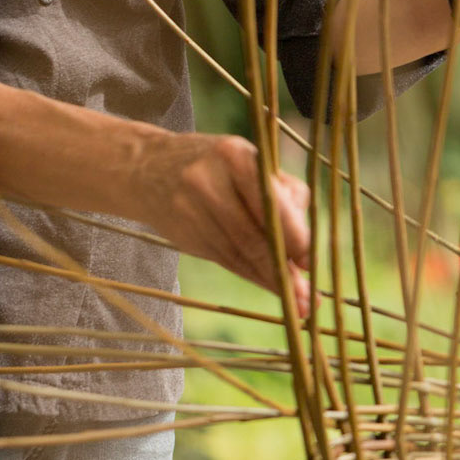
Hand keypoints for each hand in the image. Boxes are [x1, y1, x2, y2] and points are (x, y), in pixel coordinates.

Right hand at [132, 133, 310, 314]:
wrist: (148, 168)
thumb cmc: (219, 165)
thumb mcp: (251, 161)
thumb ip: (284, 194)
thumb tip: (306, 247)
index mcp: (234, 155)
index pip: (269, 202)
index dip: (292, 236)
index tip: (310, 263)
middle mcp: (208, 182)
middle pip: (252, 235)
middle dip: (282, 271)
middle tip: (307, 301)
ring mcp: (192, 211)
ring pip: (239, 254)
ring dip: (269, 280)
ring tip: (296, 304)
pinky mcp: (184, 236)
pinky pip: (225, 260)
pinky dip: (251, 275)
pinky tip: (269, 286)